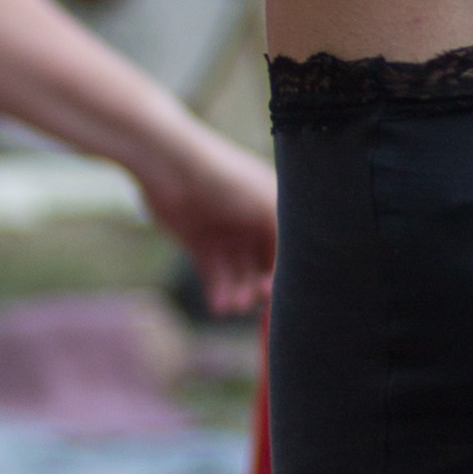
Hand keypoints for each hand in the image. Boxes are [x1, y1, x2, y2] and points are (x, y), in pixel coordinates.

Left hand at [134, 126, 277, 314]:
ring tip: (234, 305)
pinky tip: (219, 306)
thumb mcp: (268, 207)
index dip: (285, 273)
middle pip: (265, 266)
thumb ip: (288, 241)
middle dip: (261, 288)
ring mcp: (228, 235)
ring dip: (239, 293)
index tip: (278, 294)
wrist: (172, 168)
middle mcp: (254, 223)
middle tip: (255, 303)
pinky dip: (217, 292)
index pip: (289, 250)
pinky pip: (214, 275)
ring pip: (239, 274)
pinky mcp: (201, 245)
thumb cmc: (227, 180)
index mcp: (276, 209)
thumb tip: (300, 276)